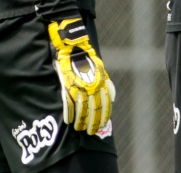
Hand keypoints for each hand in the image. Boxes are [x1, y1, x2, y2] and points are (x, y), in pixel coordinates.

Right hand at [48, 18, 115, 134]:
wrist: (75, 48)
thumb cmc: (89, 60)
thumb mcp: (102, 71)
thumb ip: (107, 85)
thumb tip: (112, 98)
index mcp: (101, 84)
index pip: (104, 106)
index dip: (102, 118)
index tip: (100, 126)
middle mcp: (92, 87)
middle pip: (93, 111)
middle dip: (91, 123)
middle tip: (90, 132)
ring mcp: (79, 87)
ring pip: (81, 109)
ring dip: (80, 121)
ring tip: (79, 128)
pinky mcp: (67, 85)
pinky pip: (68, 103)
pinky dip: (69, 113)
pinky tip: (68, 121)